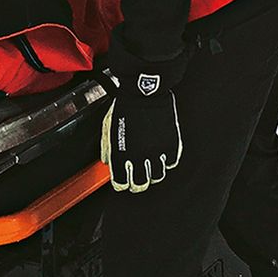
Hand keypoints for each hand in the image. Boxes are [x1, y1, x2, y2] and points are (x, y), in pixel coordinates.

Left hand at [101, 34, 185, 192]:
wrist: (144, 91)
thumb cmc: (125, 106)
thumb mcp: (108, 126)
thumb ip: (106, 147)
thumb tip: (106, 161)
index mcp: (121, 154)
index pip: (121, 183)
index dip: (121, 182)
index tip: (123, 179)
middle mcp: (139, 156)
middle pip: (139, 185)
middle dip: (136, 183)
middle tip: (136, 177)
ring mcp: (156, 152)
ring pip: (156, 177)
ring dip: (152, 174)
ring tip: (149, 166)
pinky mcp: (171, 144)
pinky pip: (170, 163)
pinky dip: (166, 161)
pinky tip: (161, 155)